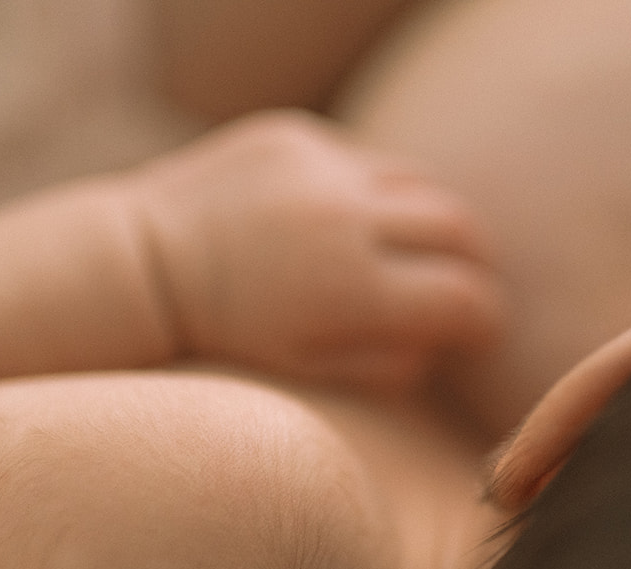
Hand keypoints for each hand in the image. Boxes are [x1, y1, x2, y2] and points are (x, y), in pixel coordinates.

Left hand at [134, 110, 503, 394]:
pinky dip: (374, 189)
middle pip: (460, 228)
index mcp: (354, 291)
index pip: (465, 298)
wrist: (144, 264)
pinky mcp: (295, 134)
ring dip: (432, 218)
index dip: (486, 321)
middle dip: (474, 261)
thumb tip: (441, 343)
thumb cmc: (232, 336)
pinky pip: (365, 157)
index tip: (481, 333)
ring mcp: (321, 167)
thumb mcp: (311, 372)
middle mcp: (346, 218)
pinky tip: (351, 217)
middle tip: (466, 283)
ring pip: (421, 182)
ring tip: (422, 248)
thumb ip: (388, 366)